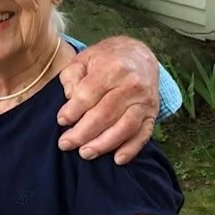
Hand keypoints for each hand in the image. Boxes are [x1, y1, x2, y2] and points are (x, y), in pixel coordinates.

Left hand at [57, 36, 159, 163]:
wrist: (139, 54)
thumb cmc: (105, 59)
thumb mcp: (83, 58)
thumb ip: (72, 77)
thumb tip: (70, 100)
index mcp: (111, 68)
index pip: (89, 94)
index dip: (73, 110)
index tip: (62, 121)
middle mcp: (130, 85)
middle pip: (105, 114)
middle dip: (83, 133)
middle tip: (65, 144)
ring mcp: (143, 100)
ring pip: (124, 127)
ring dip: (104, 144)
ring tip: (85, 153)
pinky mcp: (152, 113)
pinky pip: (143, 134)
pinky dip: (131, 149)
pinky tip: (117, 159)